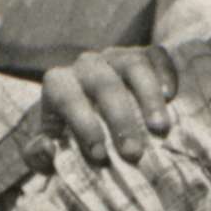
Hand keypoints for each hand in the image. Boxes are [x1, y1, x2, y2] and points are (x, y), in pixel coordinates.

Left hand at [33, 43, 185, 167]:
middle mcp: (86, 65)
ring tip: (160, 129)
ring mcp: (117, 56)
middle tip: (133, 153)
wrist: (96, 116)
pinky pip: (156, 55)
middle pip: (103, 83)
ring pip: (132, 65)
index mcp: (59, 85)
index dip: (81, 123)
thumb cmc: (70, 138)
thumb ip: (38, 155)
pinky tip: (172, 97)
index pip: (65, 95)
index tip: (100, 156)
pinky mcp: (145, 55)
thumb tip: (48, 149)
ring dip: (147, 97)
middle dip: (119, 119)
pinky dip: (165, 73)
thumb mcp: (48, 151)